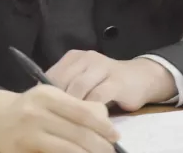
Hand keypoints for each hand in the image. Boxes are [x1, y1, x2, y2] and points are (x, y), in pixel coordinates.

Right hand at [0, 86, 118, 152]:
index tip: (115, 134)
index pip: (82, 112)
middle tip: (111, 150)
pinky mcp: (22, 152)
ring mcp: (28, 136)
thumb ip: (76, 106)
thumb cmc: (32, 106)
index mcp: (48, 95)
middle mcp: (37, 114)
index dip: (102, 125)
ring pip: (67, 149)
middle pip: (77, 133)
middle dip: (99, 145)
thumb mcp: (52, 98)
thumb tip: (104, 119)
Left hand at [47, 50, 176, 111]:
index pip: (51, 75)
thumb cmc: (106, 83)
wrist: (141, 78)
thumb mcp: (83, 80)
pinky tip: (89, 122)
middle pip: (63, 82)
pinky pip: (98, 97)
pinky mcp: (116, 81)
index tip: (43, 114)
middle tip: (55, 121)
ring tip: (70, 124)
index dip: (45, 96)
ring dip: (74, 108)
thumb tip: (41, 106)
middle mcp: (87, 58)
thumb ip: (66, 88)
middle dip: (57, 104)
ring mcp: (103, 67)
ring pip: (79, 89)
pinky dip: (91, 111)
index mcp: (74, 57)